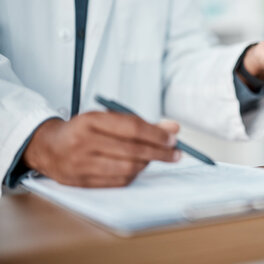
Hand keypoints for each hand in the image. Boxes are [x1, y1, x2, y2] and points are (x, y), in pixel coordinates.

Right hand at [23, 112, 181, 187]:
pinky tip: (140, 168)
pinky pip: (118, 182)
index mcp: (90, 120)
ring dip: (148, 164)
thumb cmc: (85, 130)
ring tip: (157, 159)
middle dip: (160, 152)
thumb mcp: (108, 119)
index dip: (156, 134)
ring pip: (127, 168)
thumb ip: (141, 123)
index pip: (132, 128)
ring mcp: (81, 164)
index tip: (173, 138)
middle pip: (132, 150)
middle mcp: (84, 142)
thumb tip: (173, 128)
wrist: (49, 147)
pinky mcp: (81, 182)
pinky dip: (134, 175)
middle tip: (176, 153)